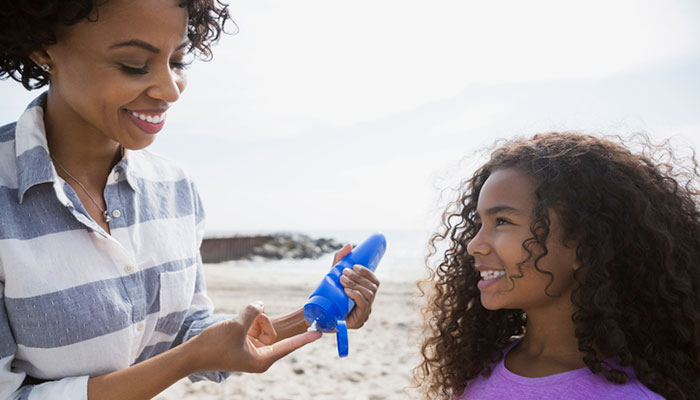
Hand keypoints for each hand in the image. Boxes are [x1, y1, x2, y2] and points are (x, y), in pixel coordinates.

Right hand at [186, 302, 320, 373]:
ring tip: (234, 327)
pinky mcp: (247, 344)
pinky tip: (233, 325)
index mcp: (263, 359)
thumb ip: (253, 312)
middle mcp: (262, 356)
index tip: (320, 333)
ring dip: (250, 320)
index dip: (305, 337)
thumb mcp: (236, 325)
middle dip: (259, 321)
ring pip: (262, 326)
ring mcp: (254, 350)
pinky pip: (253, 326)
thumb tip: (261, 304)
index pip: (290, 345)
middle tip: (247, 321)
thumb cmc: (214, 345)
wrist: (193, 355)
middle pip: (273, 331)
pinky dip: (246, 321)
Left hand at [333, 244, 380, 328]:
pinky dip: (356, 295)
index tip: (354, 266)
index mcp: (366, 295)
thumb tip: (350, 245)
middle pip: (373, 288)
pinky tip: (347, 291)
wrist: (315, 315)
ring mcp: (364, 315)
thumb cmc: (326, 295)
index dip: (367, 272)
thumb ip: (340, 260)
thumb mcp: (333, 276)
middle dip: (359, 278)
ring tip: (342, 279)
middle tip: (344, 272)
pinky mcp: (358, 322)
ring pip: (369, 295)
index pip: (375, 282)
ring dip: (356, 284)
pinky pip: (363, 306)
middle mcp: (368, 305)